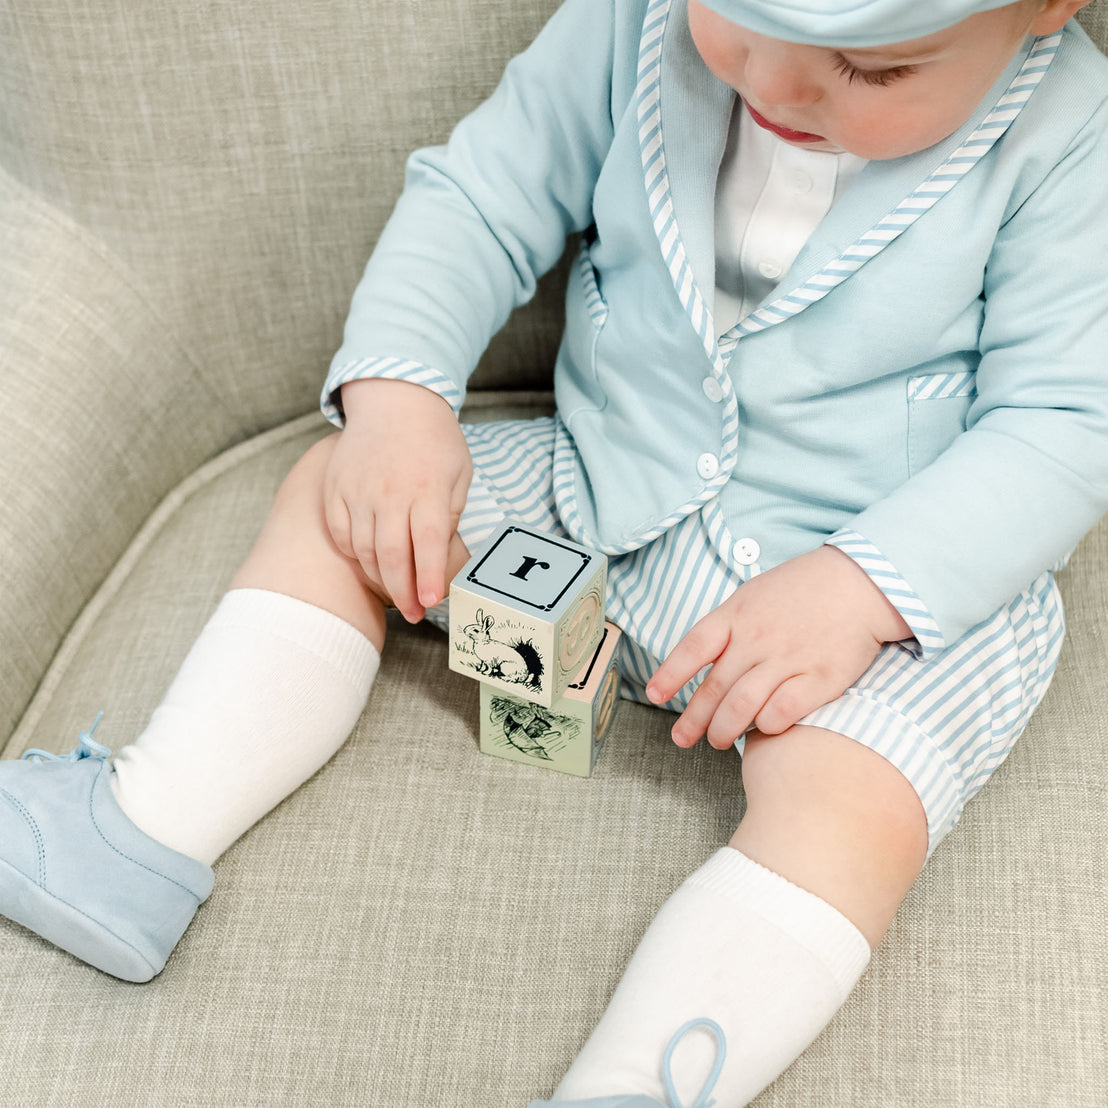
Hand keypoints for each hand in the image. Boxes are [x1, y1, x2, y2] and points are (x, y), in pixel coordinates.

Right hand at [323, 378, 471, 622]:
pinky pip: (341, 534)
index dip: (428, 578)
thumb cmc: (435, 440)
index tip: (430, 602)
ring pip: (363, 550)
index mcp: (426, 489)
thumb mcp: (460, 473)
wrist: (394, 400)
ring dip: (379, 579)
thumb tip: (438, 554)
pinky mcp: (336, 489)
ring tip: (396, 593)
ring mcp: (358, 490)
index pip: (427, 544)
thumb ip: (450, 514)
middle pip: (390, 556)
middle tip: (413, 613)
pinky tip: (370, 563)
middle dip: (402, 593)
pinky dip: (355, 555)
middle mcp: (389, 492)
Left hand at [645, 545, 910, 748]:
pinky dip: (766, 725)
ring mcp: (788, 658)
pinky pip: (783, 710)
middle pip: (715, 686)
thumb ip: (728, 625)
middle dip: (694, 719)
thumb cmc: (802, 590)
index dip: (671, 674)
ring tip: (717, 742)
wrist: (860, 583)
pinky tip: (761, 731)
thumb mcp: (754, 594)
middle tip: (682, 738)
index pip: (694, 648)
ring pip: (742, 705)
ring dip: (724, 729)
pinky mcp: (820, 678)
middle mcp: (758, 638)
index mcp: (737, 614)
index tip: (654, 696)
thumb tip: (700, 656)